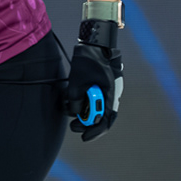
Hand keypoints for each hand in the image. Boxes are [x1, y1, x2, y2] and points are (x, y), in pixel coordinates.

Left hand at [66, 20, 122, 140]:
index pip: (105, 120)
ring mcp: (106, 91)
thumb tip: (76, 113)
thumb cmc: (87, 61)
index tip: (84, 137)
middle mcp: (110, 95)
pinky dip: (84, 103)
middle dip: (87, 123)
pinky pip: (94, 99)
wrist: (95, 44)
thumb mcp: (76, 84)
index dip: (95, 131)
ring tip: (70, 109)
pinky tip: (73, 101)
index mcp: (109, 95)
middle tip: (75, 126)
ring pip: (97, 109)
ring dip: (84, 112)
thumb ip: (76, 101)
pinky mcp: (100, 86)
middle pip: (102, 117)